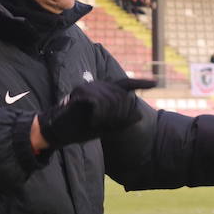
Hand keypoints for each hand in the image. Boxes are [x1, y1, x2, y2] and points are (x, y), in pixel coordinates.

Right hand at [38, 78, 155, 148]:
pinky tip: (92, 121)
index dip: (140, 82)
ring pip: (112, 100)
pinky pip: (100, 104)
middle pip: (122, 96)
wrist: (57, 131)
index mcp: (103, 91)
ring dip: (107, 117)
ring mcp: (88, 87)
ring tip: (95, 123)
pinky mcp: (80, 93)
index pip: (125, 83)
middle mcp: (97, 85)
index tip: (156, 83)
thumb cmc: (79, 128)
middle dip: (119, 114)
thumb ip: (120, 121)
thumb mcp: (105, 127)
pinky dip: (99, 116)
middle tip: (104, 124)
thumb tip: (138, 114)